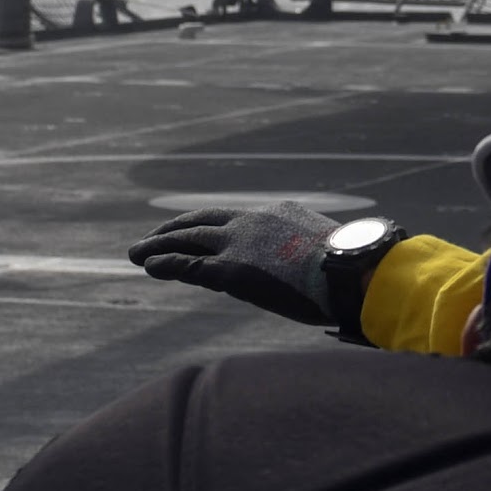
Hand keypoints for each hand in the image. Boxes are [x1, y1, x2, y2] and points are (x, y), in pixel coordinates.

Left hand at [130, 205, 389, 333]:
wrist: (352, 270)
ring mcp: (240, 244)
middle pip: (204, 222)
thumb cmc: (354, 270)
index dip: (209, 226)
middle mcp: (254, 221)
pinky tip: (148, 265)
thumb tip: (327, 274)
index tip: (194, 231)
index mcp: (279, 215)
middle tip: (153, 237)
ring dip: (159, 245)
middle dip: (175, 229)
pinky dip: (166, 264)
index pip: (234, 219)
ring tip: (136, 252)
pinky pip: (189, 265)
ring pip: (188, 240)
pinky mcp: (230, 270)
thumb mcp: (331, 254)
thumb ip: (314, 258)